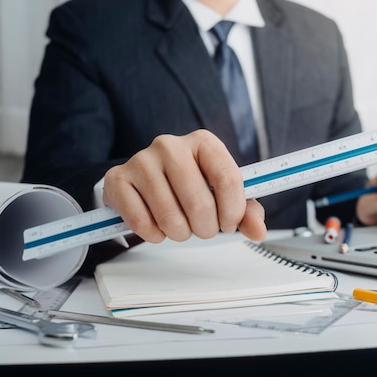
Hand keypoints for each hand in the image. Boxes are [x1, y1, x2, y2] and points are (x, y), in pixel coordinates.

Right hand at [102, 129, 265, 242]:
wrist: (144, 180)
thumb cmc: (188, 185)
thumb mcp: (221, 193)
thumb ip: (245, 212)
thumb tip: (258, 231)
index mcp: (203, 142)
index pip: (228, 179)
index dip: (233, 211)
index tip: (228, 223)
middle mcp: (170, 145)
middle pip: (200, 204)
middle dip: (206, 228)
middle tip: (202, 228)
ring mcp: (141, 160)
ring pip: (171, 219)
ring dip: (180, 233)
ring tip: (179, 226)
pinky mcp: (117, 179)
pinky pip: (142, 223)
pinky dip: (154, 235)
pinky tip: (156, 225)